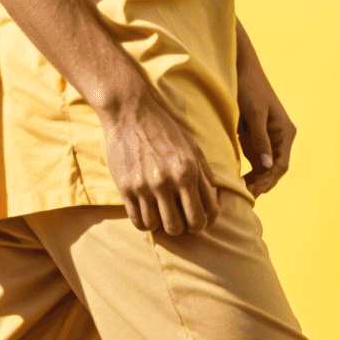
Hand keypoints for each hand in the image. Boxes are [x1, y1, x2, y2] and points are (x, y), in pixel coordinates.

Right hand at [97, 67, 219, 238]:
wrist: (129, 111)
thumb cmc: (163, 127)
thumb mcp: (192, 146)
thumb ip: (204, 174)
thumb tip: (213, 201)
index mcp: (188, 171)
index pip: (205, 215)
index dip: (205, 222)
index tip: (199, 219)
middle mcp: (167, 181)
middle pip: (181, 227)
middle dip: (185, 227)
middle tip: (181, 219)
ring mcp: (144, 186)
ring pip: (159, 227)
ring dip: (163, 224)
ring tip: (163, 214)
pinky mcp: (125, 187)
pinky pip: (138, 221)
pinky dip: (145, 223)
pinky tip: (148, 213)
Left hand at [235, 22, 296, 197]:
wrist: (239, 68)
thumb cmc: (249, 87)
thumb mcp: (254, 112)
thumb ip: (260, 139)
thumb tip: (267, 167)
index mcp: (285, 132)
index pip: (281, 164)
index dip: (269, 180)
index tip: (254, 190)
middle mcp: (280, 138)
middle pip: (274, 169)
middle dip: (262, 183)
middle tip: (245, 197)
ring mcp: (268, 139)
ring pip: (264, 168)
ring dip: (255, 181)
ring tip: (239, 194)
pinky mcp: (256, 138)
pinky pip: (255, 160)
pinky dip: (248, 171)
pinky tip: (236, 181)